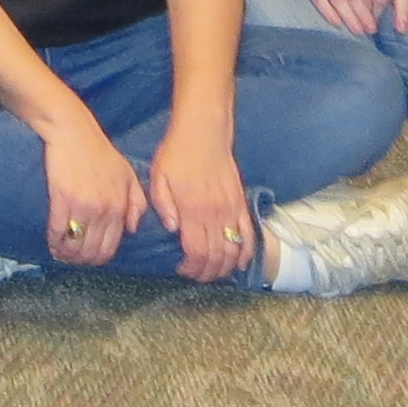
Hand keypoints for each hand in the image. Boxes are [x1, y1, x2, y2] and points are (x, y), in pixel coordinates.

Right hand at [37, 108, 147, 267]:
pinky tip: (52, 243)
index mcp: (120, 207)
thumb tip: (132, 230)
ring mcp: (84, 207)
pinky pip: (58, 231)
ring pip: (75, 246)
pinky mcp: (63, 200)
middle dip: (81, 261)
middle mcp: (104, 211)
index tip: (87, 258)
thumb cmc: (99, 151)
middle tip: (71, 258)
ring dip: (66, 254)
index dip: (97, 259)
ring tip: (60, 252)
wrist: (73, 131)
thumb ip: (137, 203)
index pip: (110, 247)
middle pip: (92, 252)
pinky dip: (54, 242)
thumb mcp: (128, 174)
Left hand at [148, 119, 256, 287]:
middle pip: (216, 256)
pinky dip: (246, 253)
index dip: (191, 268)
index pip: (197, 251)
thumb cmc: (177, 153)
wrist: (204, 131)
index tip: (182, 269)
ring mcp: (232, 210)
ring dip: (225, 268)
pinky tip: (239, 263)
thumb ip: (163, 206)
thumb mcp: (159, 177)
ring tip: (213, 272)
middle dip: (206, 272)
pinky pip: (249, 235)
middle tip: (196, 275)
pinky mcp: (241, 204)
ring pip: (234, 250)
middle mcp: (215, 214)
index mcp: (193, 210)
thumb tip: (172, 230)